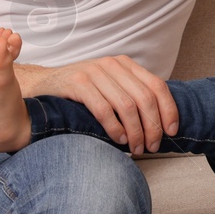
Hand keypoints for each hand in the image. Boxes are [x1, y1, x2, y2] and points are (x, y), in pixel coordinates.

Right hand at [21, 55, 177, 154]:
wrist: (42, 85)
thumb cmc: (80, 92)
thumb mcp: (109, 86)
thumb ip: (131, 95)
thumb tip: (160, 122)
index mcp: (125, 64)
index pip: (157, 86)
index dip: (168, 110)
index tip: (172, 132)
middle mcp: (112, 64)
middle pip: (145, 98)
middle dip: (153, 126)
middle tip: (152, 147)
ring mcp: (94, 72)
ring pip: (127, 105)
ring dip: (136, 131)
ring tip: (137, 148)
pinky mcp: (77, 83)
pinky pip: (104, 109)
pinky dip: (115, 128)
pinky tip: (119, 140)